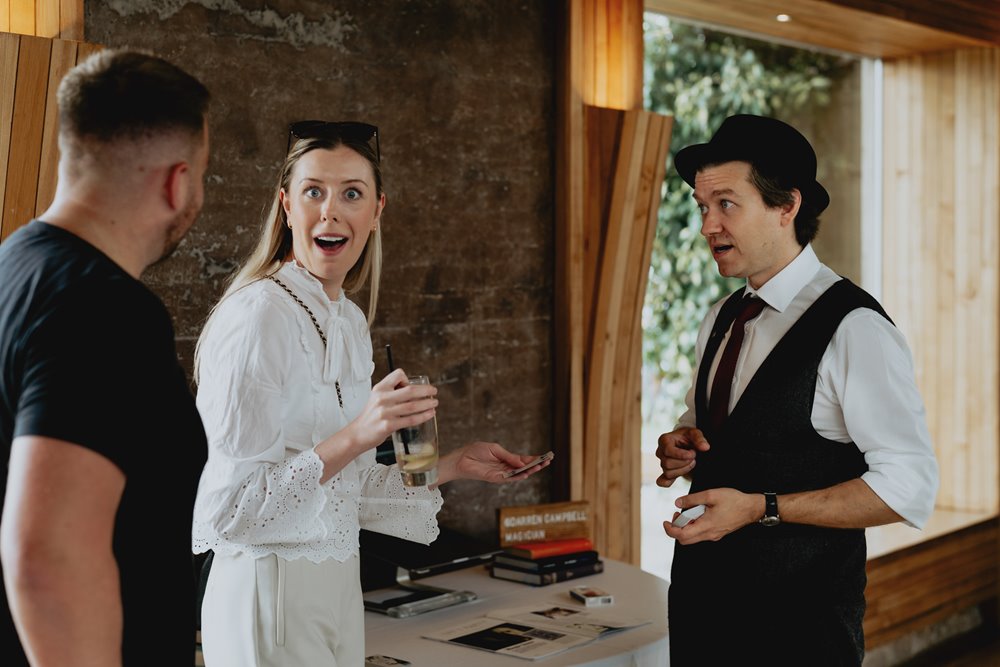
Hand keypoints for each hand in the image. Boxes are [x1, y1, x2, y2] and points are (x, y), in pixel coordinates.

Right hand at [343, 368, 437, 454]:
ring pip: (412, 406)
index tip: (413, 386)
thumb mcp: (376, 397)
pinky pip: (410, 420)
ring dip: (427, 404)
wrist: (358, 434)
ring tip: (434, 403)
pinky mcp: (388, 425)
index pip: (398, 375)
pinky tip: (430, 414)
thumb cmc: (370, 416)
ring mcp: (385, 412)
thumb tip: (413, 390)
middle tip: (434, 391)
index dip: (408, 379)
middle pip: (410, 390)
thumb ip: (391, 392)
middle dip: (426, 390)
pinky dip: (423, 416)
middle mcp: (382, 398)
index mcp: (380, 389)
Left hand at [433, 442, 550, 486]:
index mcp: (506, 459)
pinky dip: (517, 476)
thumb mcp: (495, 449)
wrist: (461, 458)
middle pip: (524, 468)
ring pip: (518, 474)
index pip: (523, 460)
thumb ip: (508, 456)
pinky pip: (508, 479)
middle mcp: (505, 467)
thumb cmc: (476, 451)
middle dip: (536, 465)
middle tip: (547, 462)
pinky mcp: (494, 478)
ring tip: (539, 467)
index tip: (545, 457)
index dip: (534, 459)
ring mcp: (501, 474)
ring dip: (529, 471)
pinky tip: (525, 473)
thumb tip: (522, 461)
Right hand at [655, 427, 708, 486]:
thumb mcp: (694, 433)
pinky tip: (678, 476)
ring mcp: (662, 462)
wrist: (687, 442)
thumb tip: (705, 447)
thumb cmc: (688, 436)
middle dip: (683, 463)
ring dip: (682, 470)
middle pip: (667, 463)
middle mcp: (660, 452)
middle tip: (693, 457)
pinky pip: (662, 481)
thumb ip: (699, 439)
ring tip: (690, 462)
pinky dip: (669, 482)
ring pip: (668, 473)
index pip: (668, 451)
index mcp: (664, 440)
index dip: (682, 454)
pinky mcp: (666, 472)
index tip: (693, 453)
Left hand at [662, 487, 764, 544]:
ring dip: (686, 527)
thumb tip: (678, 503)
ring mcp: (714, 536)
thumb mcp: (711, 494)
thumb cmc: (734, 500)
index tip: (666, 522)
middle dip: (676, 529)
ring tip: (689, 512)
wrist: (752, 508)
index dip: (670, 530)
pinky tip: (699, 514)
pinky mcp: (718, 533)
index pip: (681, 535)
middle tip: (677, 515)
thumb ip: (692, 499)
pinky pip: (701, 534)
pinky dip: (695, 526)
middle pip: (685, 540)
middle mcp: (709, 535)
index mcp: (706, 526)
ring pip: (693, 537)